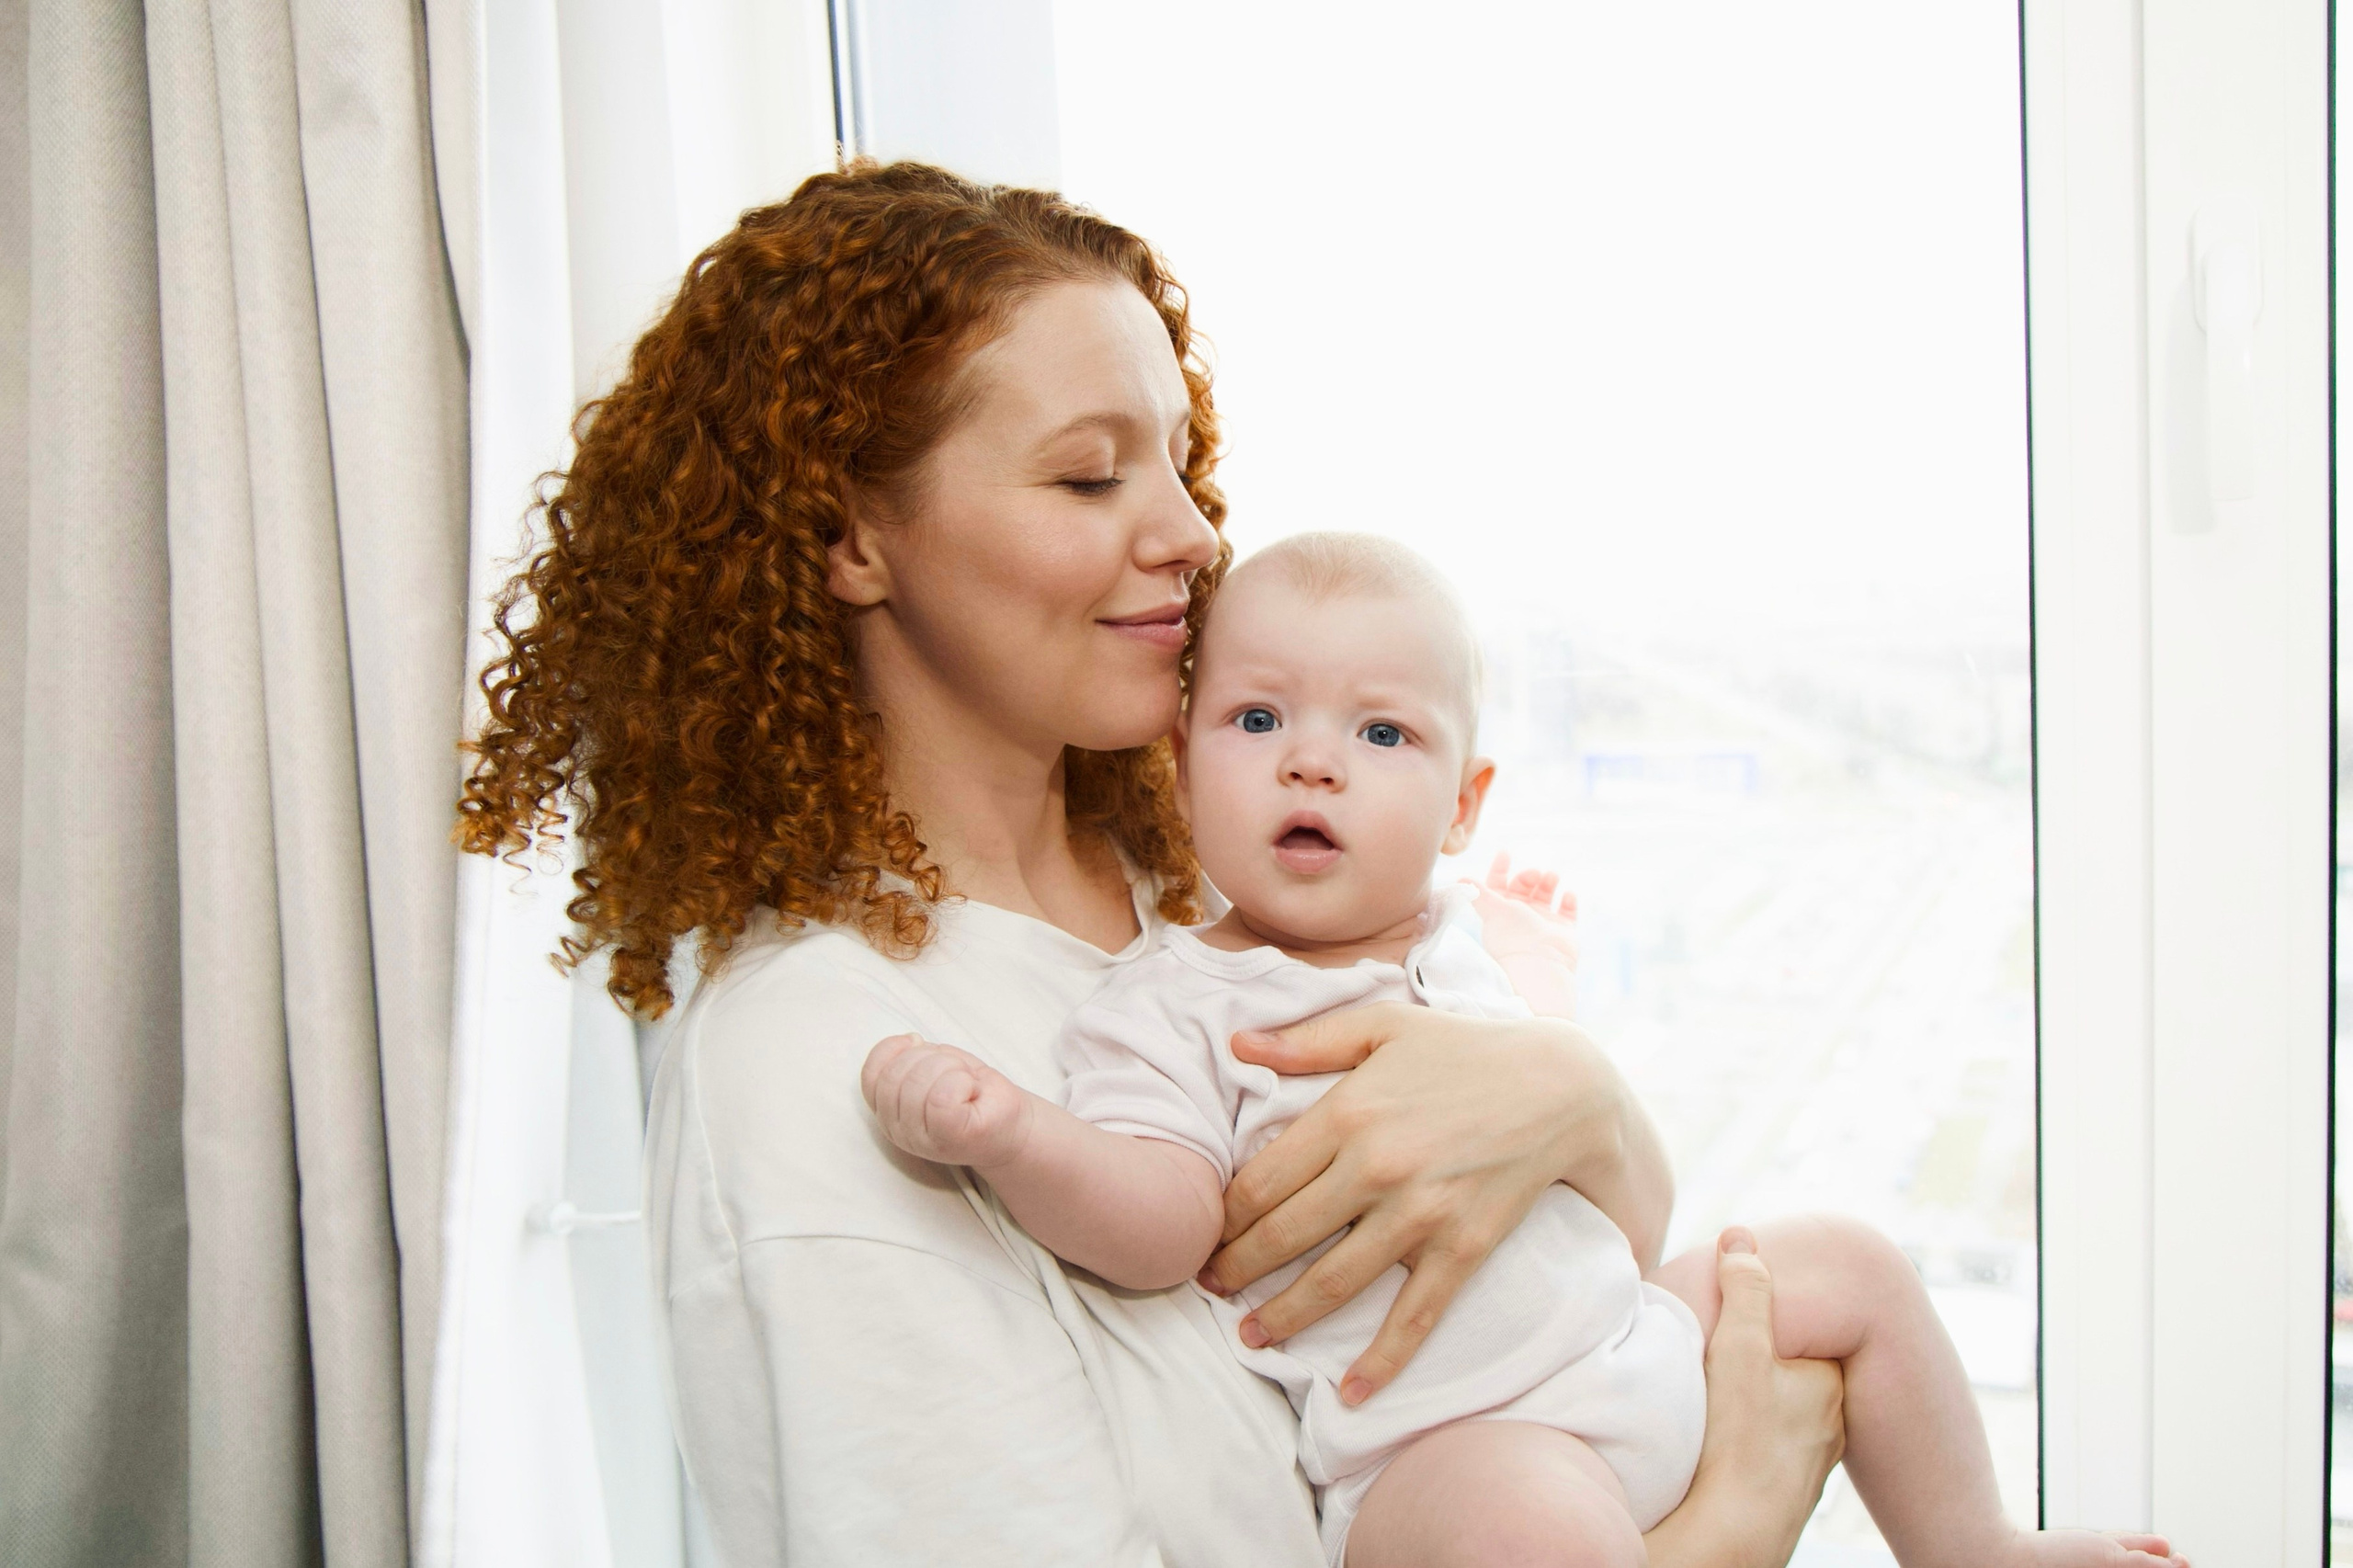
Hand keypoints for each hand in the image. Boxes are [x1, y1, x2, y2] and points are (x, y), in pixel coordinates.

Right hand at [859, 1033, 1034, 1169]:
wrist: (1014, 1126)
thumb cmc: (973, 1092)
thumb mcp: (934, 1066)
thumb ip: (911, 1056)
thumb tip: (909, 1040)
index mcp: (887, 1112)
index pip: (871, 1074)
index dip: (893, 1049)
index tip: (920, 1044)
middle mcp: (897, 1131)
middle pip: (894, 1075)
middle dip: (930, 1058)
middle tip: (955, 1071)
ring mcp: (920, 1139)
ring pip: (918, 1081)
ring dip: (951, 1069)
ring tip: (966, 1084)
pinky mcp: (947, 1137)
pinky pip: (942, 1095)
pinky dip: (962, 1082)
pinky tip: (971, 1092)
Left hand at [1198, 1003, 1666, 1401]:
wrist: (1559, 1086)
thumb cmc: (1463, 1050)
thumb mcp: (1382, 1026)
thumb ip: (1305, 1039)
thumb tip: (1236, 1043)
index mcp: (1347, 1114)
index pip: (1261, 1182)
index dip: (1224, 1217)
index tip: (1206, 1234)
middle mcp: (1375, 1168)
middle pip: (1284, 1237)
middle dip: (1238, 1270)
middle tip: (1210, 1289)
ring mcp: (1420, 1214)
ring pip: (1334, 1282)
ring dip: (1284, 1318)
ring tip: (1251, 1338)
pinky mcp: (1463, 1248)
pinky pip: (1416, 1315)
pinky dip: (1382, 1360)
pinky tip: (1351, 1392)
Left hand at [1465, 850, 1577, 970]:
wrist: (1541, 965)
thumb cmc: (1513, 937)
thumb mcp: (1493, 910)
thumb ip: (1479, 893)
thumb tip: (1461, 878)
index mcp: (1500, 912)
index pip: (1498, 886)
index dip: (1499, 869)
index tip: (1505, 852)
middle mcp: (1521, 917)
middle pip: (1523, 888)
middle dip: (1527, 876)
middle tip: (1534, 873)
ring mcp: (1543, 924)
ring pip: (1546, 896)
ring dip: (1549, 882)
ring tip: (1551, 876)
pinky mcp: (1564, 931)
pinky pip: (1568, 911)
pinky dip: (1569, 901)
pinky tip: (1568, 894)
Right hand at [1644, 1229, 1843, 1567]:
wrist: (1737, 1531)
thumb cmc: (1741, 1437)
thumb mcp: (1739, 1347)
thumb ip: (1745, 1288)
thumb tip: (1741, 1235)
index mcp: (1830, 1382)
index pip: (1807, 1332)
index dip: (1773, 1320)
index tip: (1738, 1320)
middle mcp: (1833, 1422)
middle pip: (1793, 1372)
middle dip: (1765, 1362)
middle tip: (1721, 1357)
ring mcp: (1814, 1462)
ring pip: (1783, 1413)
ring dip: (1757, 1402)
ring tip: (1718, 1399)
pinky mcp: (1789, 1491)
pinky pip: (1773, 1448)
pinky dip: (1752, 1439)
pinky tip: (1725, 1442)